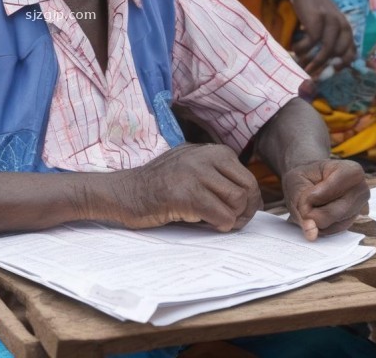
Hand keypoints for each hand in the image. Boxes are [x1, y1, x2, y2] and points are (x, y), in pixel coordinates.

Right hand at [110, 144, 261, 231]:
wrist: (126, 191)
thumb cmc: (160, 185)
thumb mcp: (191, 166)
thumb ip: (217, 173)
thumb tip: (250, 194)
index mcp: (211, 150)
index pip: (247, 177)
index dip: (247, 200)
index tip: (233, 211)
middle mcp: (205, 156)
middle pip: (248, 189)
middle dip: (245, 210)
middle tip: (229, 221)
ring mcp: (196, 173)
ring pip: (238, 202)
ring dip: (232, 219)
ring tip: (215, 221)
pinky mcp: (188, 194)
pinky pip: (223, 216)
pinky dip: (219, 226)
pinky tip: (204, 223)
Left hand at [282, 159, 368, 240]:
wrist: (310, 179)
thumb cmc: (304, 176)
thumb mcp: (294, 181)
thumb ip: (299, 203)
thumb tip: (312, 234)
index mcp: (351, 172)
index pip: (329, 192)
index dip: (311, 196)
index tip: (305, 191)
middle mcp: (361, 191)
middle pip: (331, 214)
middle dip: (310, 211)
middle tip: (302, 200)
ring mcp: (359, 209)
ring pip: (330, 225)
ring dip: (313, 218)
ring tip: (311, 203)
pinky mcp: (352, 222)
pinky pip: (330, 232)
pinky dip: (318, 225)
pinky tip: (317, 211)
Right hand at [288, 0, 355, 75]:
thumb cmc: (313, 8)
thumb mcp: (326, 23)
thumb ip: (329, 38)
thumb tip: (323, 63)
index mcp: (347, 29)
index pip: (350, 55)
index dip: (339, 66)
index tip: (323, 72)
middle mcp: (343, 26)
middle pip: (338, 55)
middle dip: (323, 66)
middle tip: (307, 70)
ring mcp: (331, 22)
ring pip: (326, 51)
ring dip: (311, 60)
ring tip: (299, 61)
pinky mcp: (317, 19)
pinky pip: (312, 42)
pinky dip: (302, 48)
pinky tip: (294, 47)